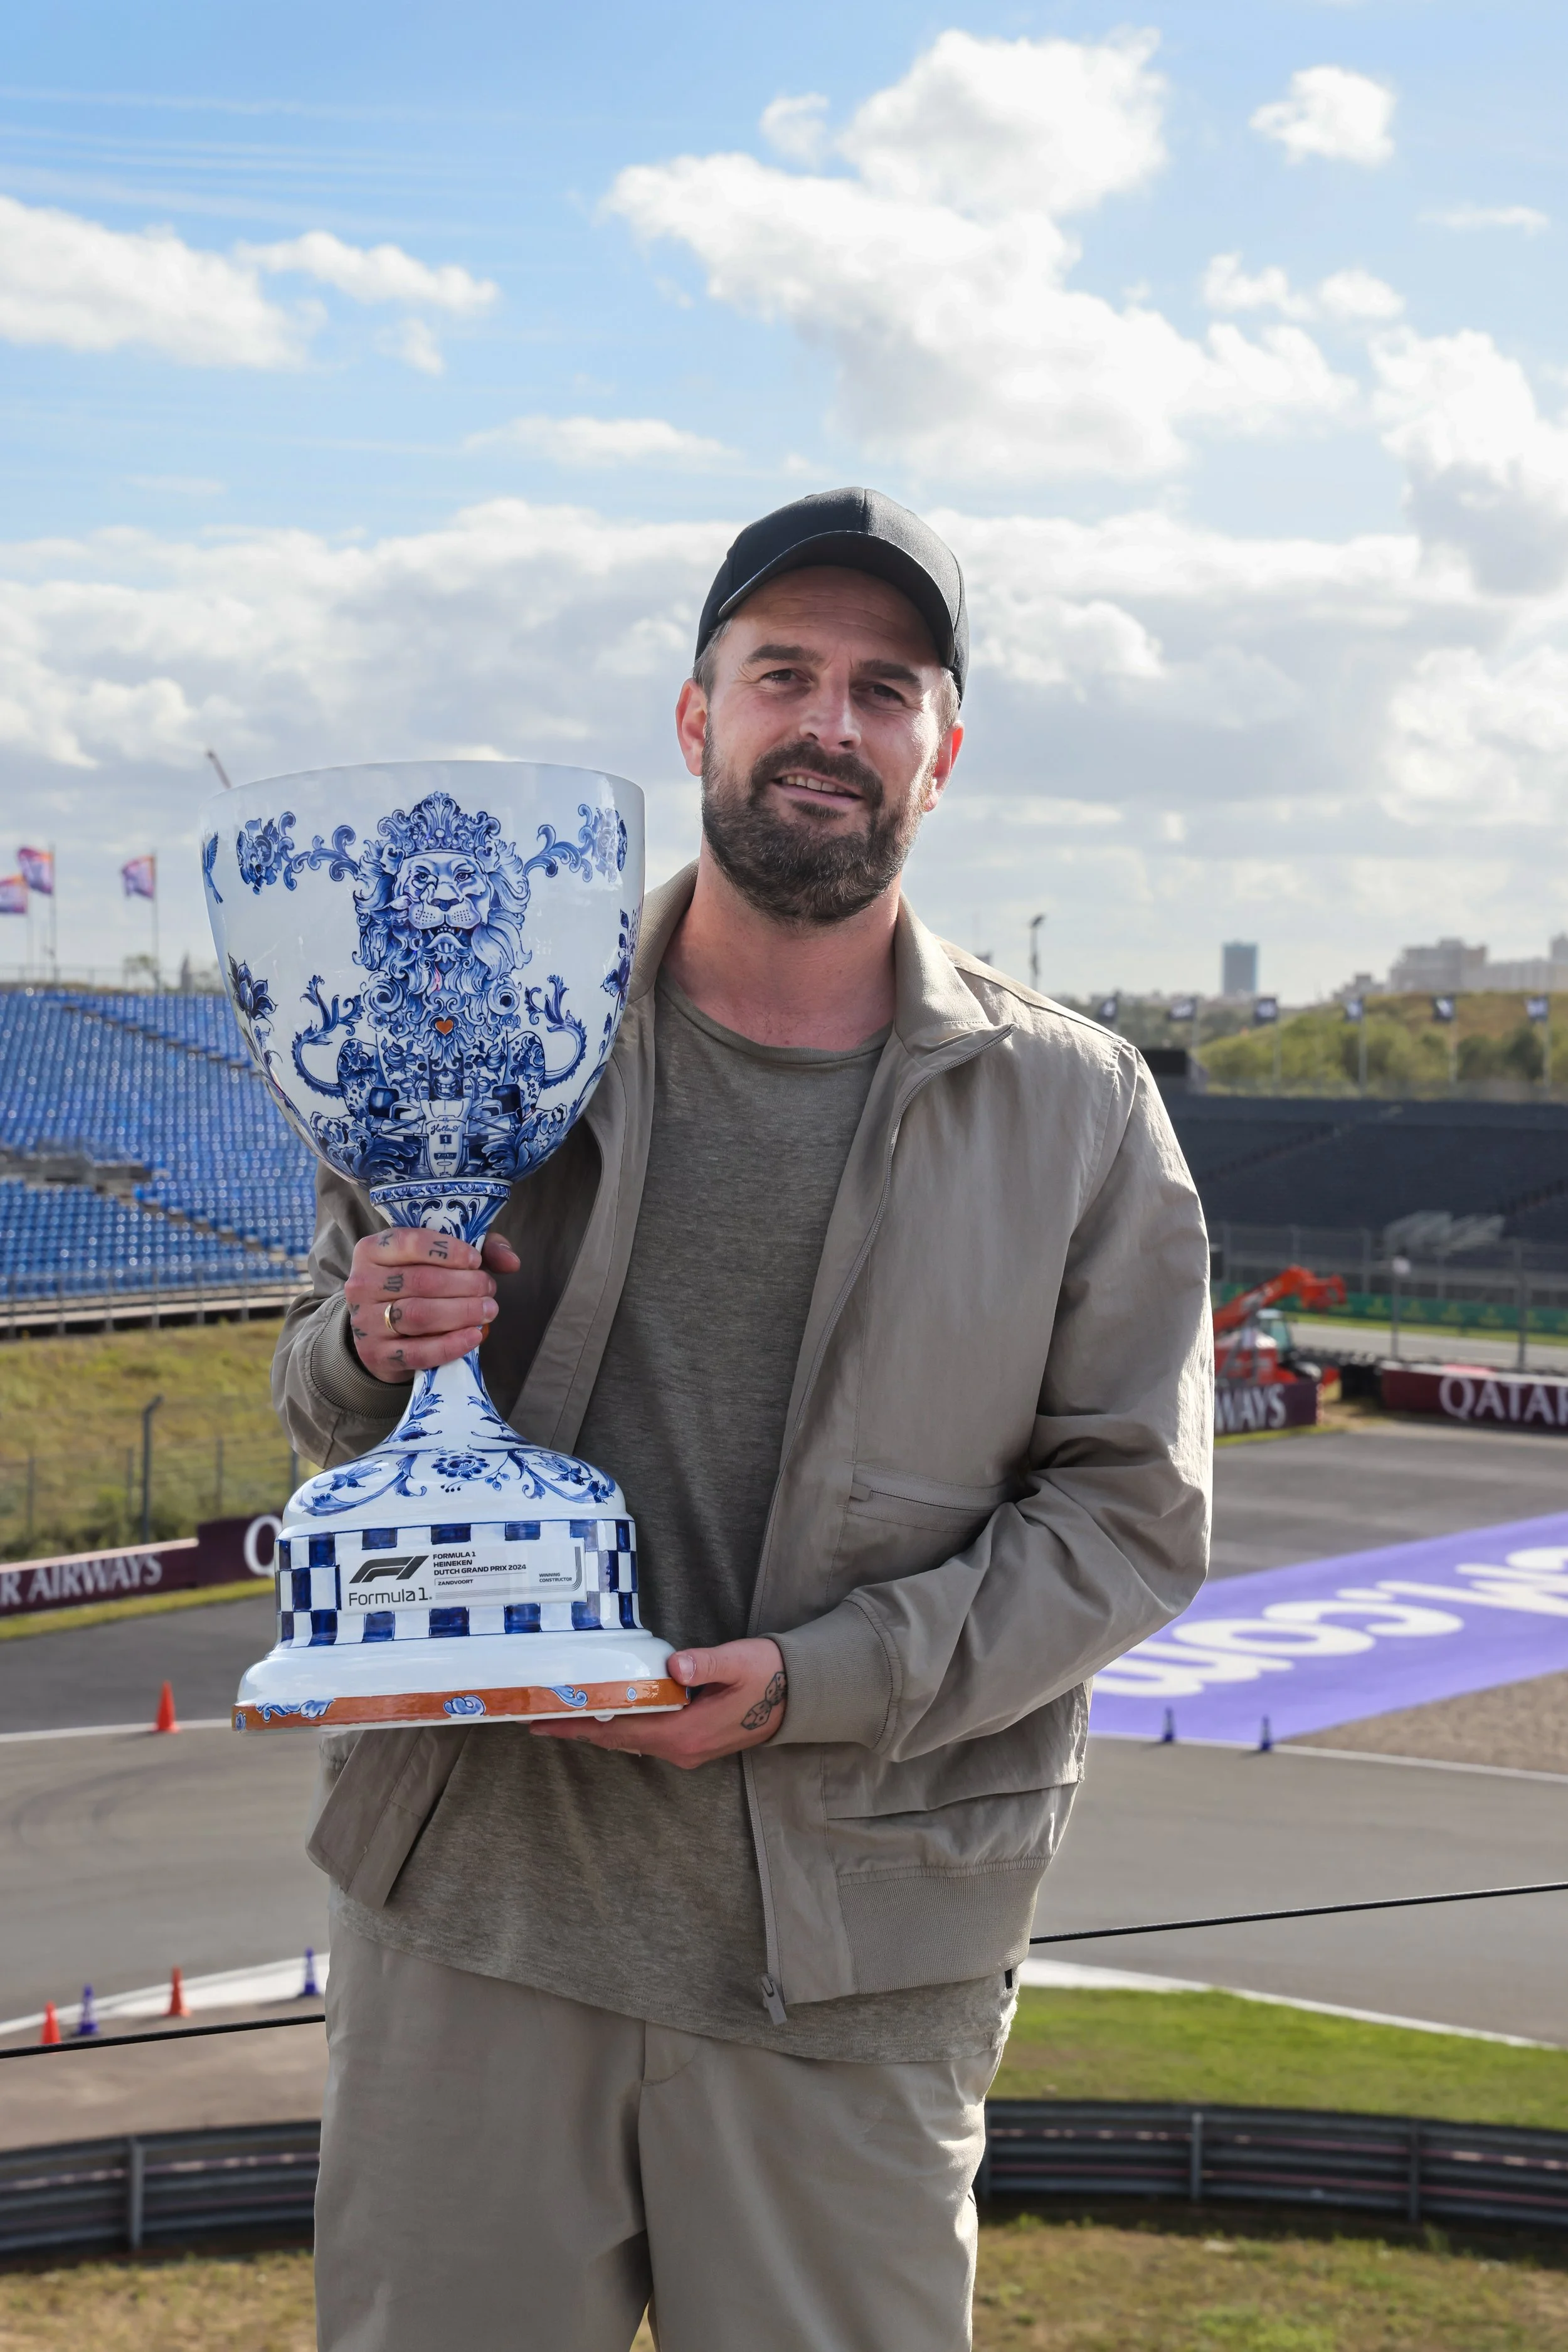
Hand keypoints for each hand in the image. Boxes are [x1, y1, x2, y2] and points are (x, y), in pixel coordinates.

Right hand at [344, 1226, 520, 1383]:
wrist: (382, 1331)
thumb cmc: (416, 1284)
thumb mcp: (440, 1258)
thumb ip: (479, 1250)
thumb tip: (511, 1261)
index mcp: (372, 1249)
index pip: (411, 1242)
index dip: (449, 1251)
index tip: (476, 1261)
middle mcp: (361, 1283)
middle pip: (421, 1281)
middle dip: (465, 1285)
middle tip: (489, 1290)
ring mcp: (365, 1321)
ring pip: (420, 1315)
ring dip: (462, 1312)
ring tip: (488, 1310)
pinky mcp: (375, 1354)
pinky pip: (418, 1352)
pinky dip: (451, 1345)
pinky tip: (475, 1336)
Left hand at [531, 1638, 787, 1767]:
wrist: (800, 1695)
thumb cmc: (769, 1674)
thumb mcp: (740, 1662)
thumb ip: (705, 1663)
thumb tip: (674, 1665)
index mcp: (687, 1733)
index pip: (621, 1732)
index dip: (581, 1728)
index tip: (545, 1723)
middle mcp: (683, 1749)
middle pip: (619, 1741)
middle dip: (580, 1731)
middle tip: (540, 1719)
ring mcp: (689, 1750)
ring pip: (632, 1742)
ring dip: (599, 1731)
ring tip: (564, 1716)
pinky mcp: (695, 1742)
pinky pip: (647, 1739)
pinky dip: (622, 1729)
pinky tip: (608, 1716)